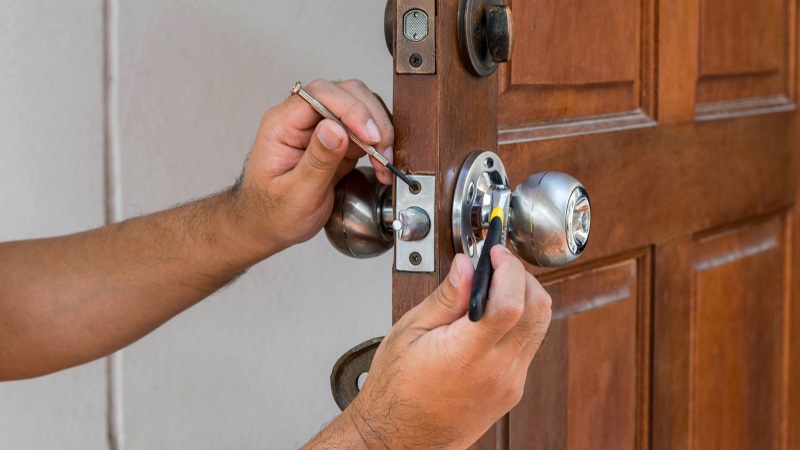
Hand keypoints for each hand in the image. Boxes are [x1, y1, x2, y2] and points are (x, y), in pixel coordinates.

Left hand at [233, 79, 394, 253]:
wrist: (270, 227)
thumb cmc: (273, 213)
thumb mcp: (295, 193)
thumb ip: (317, 161)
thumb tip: (336, 129)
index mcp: (282, 125)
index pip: (319, 95)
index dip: (350, 109)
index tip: (369, 135)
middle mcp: (302, 120)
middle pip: (345, 94)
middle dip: (370, 119)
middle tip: (382, 151)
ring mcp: (321, 129)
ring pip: (360, 109)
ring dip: (378, 132)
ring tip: (383, 162)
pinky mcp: (337, 142)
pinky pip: (364, 131)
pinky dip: (378, 145)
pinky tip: (381, 165)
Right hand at [347, 247, 552, 448]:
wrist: (400, 438)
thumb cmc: (396, 390)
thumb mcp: (409, 332)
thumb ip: (445, 297)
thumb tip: (467, 265)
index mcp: (466, 355)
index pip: (511, 304)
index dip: (509, 269)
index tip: (495, 252)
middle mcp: (497, 372)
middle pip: (538, 310)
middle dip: (522, 276)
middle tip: (498, 264)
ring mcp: (510, 384)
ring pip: (540, 327)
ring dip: (526, 297)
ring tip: (494, 287)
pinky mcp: (512, 391)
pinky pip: (529, 346)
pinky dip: (520, 322)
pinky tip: (493, 317)